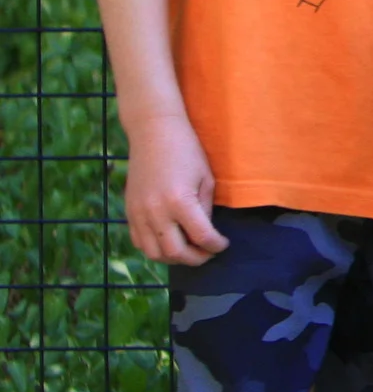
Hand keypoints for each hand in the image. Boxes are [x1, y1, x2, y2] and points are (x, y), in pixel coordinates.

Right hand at [122, 110, 227, 266]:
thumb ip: (204, 209)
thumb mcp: (205, 179)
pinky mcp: (129, 212)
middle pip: (175, 252)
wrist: (154, 132)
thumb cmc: (187, 151)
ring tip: (190, 251)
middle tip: (208, 254)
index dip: (215, 246)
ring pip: (154, 253)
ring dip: (174, 258)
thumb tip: (204, 233)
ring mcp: (139, 214)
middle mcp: (156, 212)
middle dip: (196, 258)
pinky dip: (154, 249)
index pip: (201, 237)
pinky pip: (140, 242)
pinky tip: (169, 243)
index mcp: (179, 202)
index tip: (223, 245)